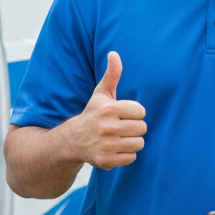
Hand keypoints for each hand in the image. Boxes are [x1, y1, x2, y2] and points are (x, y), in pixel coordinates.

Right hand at [62, 52, 146, 169]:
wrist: (72, 140)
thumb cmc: (93, 114)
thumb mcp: (101, 93)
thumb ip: (112, 74)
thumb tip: (114, 53)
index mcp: (108, 109)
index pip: (141, 111)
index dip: (135, 113)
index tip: (125, 114)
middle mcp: (106, 128)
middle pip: (142, 128)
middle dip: (135, 127)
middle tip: (123, 127)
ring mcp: (106, 146)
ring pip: (139, 144)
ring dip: (133, 141)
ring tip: (121, 137)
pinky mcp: (105, 161)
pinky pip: (131, 158)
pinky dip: (126, 155)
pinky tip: (116, 148)